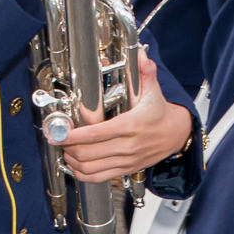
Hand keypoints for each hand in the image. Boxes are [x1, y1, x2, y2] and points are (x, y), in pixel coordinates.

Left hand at [56, 48, 192, 181]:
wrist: (176, 134)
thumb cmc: (159, 112)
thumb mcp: (153, 91)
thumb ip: (145, 72)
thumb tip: (141, 55)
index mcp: (131, 125)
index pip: (97, 133)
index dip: (74, 135)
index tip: (59, 132)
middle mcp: (128, 146)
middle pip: (88, 153)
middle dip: (68, 147)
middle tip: (57, 138)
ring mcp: (126, 160)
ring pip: (91, 168)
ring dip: (72, 161)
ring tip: (64, 150)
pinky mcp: (125, 170)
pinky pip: (99, 178)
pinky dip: (82, 174)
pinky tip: (75, 165)